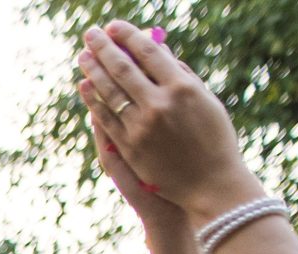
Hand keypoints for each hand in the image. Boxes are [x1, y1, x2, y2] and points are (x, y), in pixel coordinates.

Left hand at [77, 21, 267, 226]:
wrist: (210, 184)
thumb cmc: (214, 138)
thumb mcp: (206, 102)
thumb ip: (182, 75)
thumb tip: (159, 49)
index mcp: (184, 87)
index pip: (149, 53)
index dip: (129, 36)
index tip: (115, 25)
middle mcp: (160, 104)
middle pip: (123, 69)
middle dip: (104, 48)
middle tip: (90, 33)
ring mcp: (142, 127)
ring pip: (110, 93)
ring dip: (93, 71)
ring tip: (83, 56)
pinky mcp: (130, 147)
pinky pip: (106, 119)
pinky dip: (94, 101)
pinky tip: (85, 86)